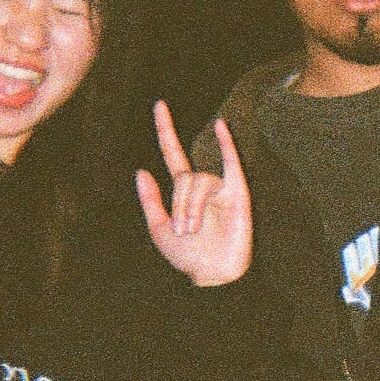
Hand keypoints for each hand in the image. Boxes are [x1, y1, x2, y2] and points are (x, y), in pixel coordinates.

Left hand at [137, 104, 253, 288]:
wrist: (212, 276)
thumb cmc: (188, 257)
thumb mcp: (159, 230)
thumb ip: (150, 201)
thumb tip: (142, 169)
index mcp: (182, 191)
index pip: (173, 153)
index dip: (165, 130)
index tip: (159, 104)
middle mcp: (202, 185)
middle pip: (183, 176)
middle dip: (178, 204)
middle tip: (184, 231)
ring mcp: (220, 188)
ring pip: (198, 181)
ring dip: (191, 207)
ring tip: (194, 229)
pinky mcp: (238, 194)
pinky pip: (232, 164)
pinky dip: (227, 145)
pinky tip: (220, 126)